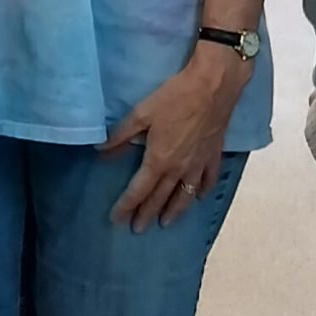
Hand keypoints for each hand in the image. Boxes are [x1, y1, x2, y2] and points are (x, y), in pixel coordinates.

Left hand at [104, 47, 249, 231]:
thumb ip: (121, 135)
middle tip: (137, 229)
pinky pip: (208, 180)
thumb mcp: (141, 113)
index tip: (117, 219)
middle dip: (147, 214)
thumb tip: (101, 151)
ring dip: (174, 210)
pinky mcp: (214, 155)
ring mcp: (199, 164)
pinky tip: (198, 197)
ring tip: (166, 223)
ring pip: (185, 195)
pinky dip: (202, 191)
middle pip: (160, 197)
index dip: (126, 206)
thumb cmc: (175, 97)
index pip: (138, 190)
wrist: (213, 86)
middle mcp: (179, 168)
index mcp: (159, 160)